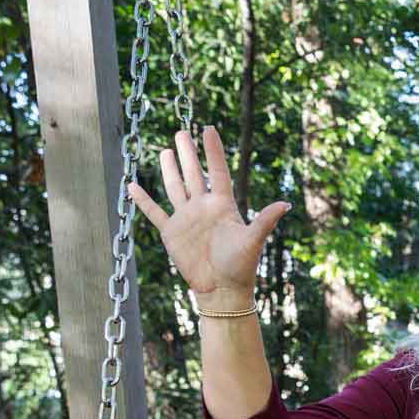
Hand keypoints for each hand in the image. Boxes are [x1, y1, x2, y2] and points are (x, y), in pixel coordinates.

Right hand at [127, 126, 289, 298]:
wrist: (221, 290)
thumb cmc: (240, 266)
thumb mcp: (252, 241)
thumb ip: (265, 220)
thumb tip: (286, 204)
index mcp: (223, 206)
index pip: (216, 171)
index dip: (212, 150)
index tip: (208, 128)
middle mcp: (203, 208)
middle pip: (193, 173)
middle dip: (188, 153)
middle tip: (182, 131)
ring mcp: (186, 218)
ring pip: (175, 187)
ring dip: (169, 169)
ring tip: (166, 150)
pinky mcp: (171, 232)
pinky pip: (154, 212)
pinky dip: (143, 200)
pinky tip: (132, 186)